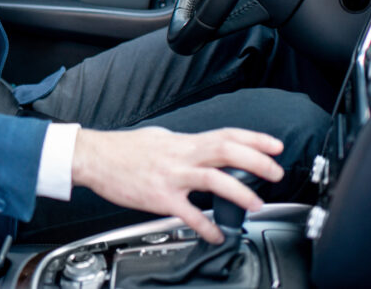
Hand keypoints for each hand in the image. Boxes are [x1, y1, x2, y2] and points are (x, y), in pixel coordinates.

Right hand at [71, 126, 284, 243]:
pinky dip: (207, 227)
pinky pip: (190, 214)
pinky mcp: (160, 198)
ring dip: (240, 192)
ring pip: (215, 180)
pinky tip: (217, 235)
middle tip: (276, 172)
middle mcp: (181, 156)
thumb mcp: (158, 137)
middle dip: (257, 161)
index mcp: (182, 142)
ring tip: (256, 204)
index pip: (225, 135)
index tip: (275, 146)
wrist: (94, 158)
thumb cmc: (122, 149)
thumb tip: (197, 148)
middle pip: (227, 152)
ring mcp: (172, 177)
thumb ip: (181, 144)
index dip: (254, 139)